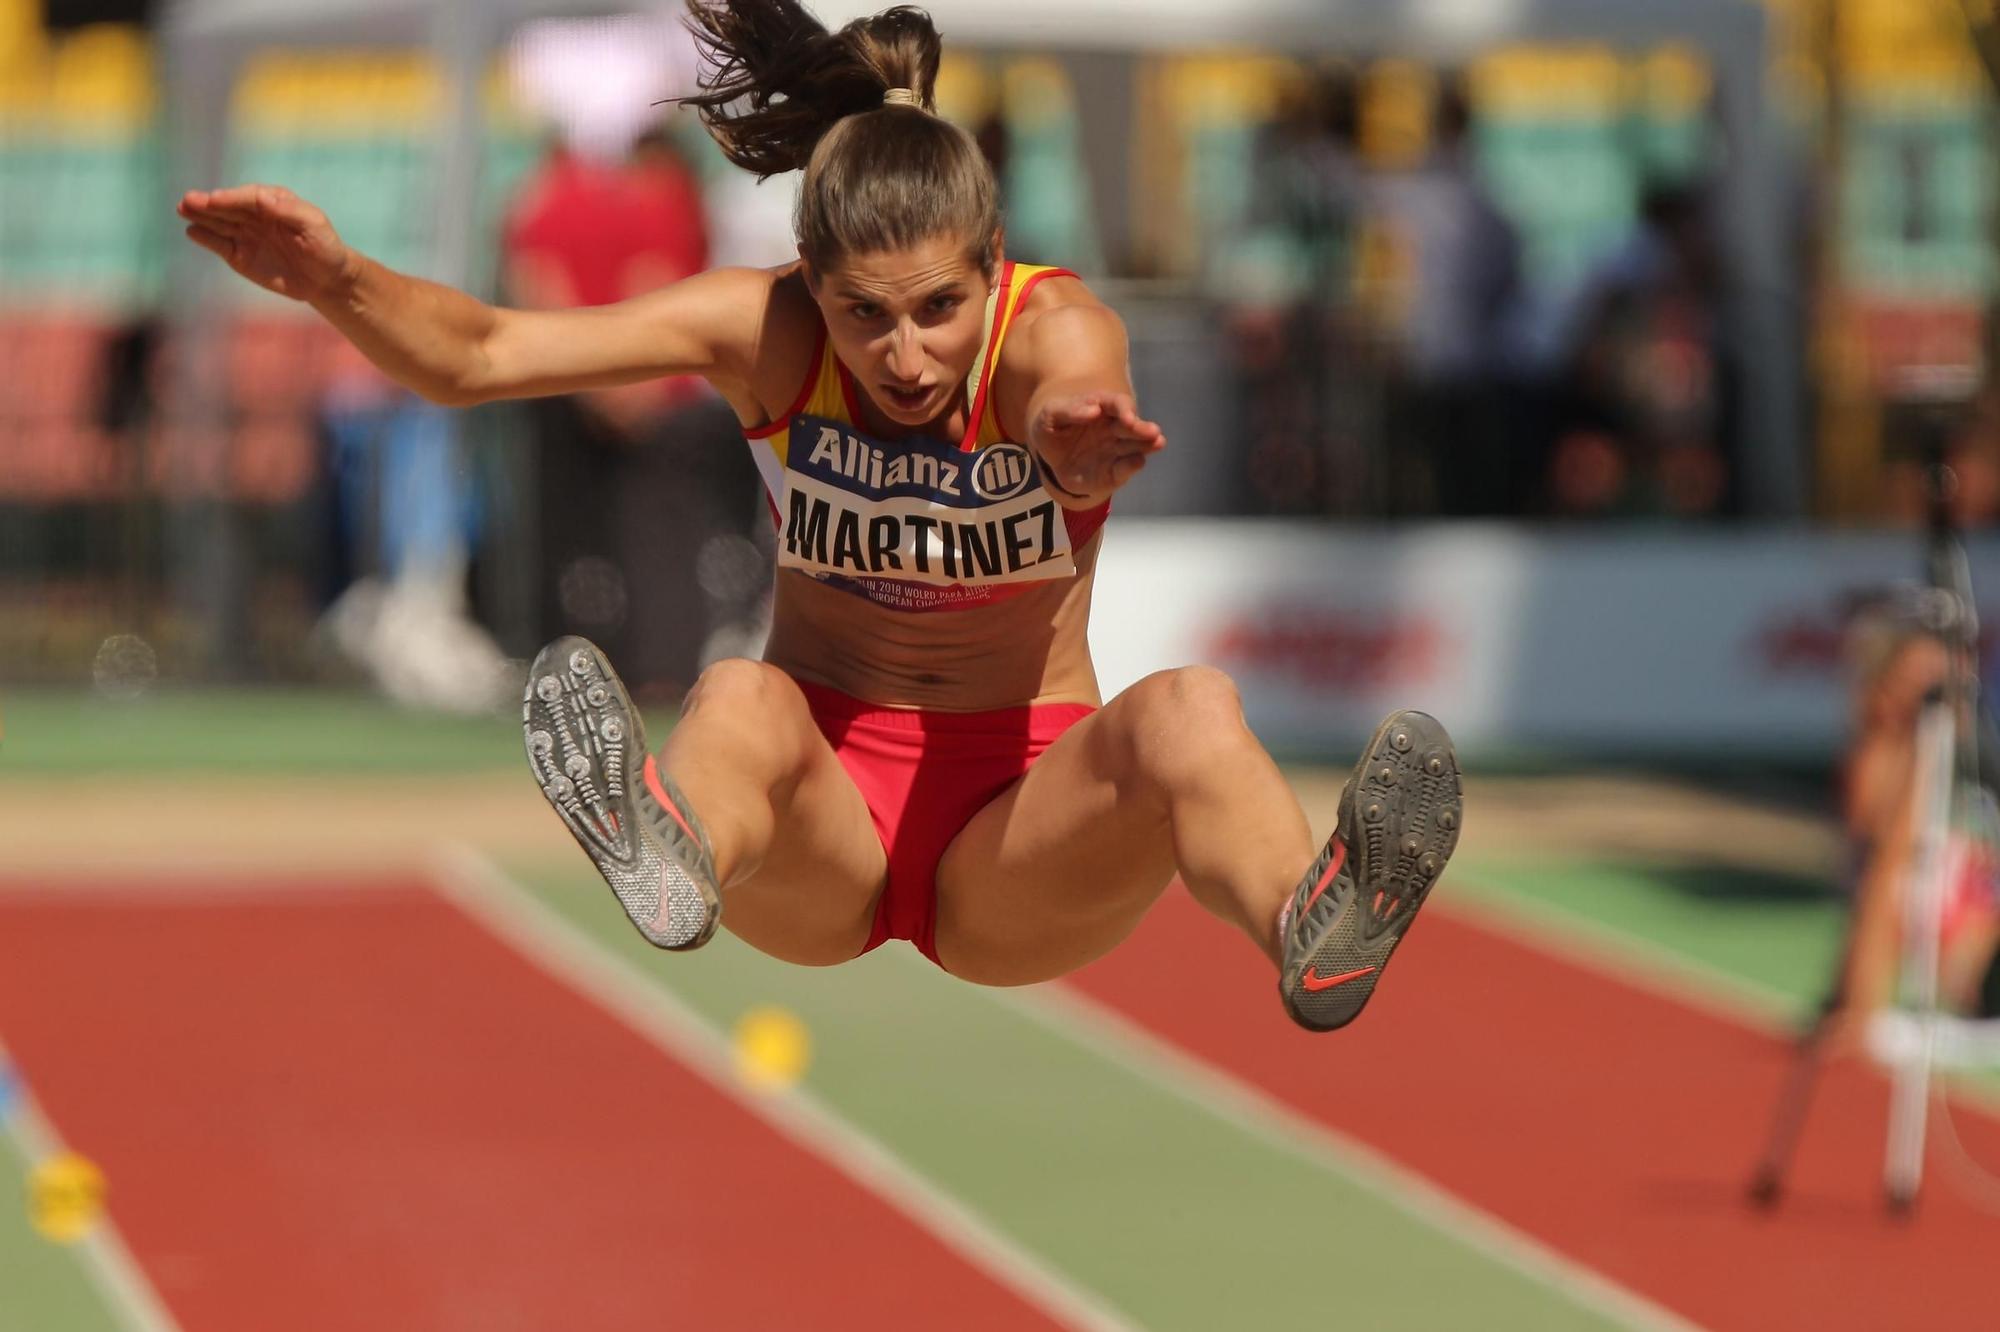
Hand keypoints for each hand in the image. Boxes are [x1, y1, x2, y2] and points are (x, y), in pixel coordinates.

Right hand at [177, 185, 358, 304]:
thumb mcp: (313, 225)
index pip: (249, 198)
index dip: (232, 198)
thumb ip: (288, 211)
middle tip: (188, 200)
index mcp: (273, 202)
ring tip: (183, 209)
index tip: (215, 200)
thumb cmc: (324, 246)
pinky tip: (192, 232)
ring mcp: (244, 235)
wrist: (326, 279)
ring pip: (219, 223)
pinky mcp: (239, 256)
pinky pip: (219, 245)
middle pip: (228, 207)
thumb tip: (262, 198)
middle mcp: (254, 215)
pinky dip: (206, 238)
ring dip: (200, 216)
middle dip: (208, 204)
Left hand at [1028, 391, 1165, 501]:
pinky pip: (1125, 469)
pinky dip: (1131, 466)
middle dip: (1142, 428)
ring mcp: (1116, 450)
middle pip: (1132, 426)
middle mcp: (1114, 429)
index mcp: (1101, 408)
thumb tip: (1094, 410)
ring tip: (1158, 443)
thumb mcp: (1050, 415)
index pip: (1117, 404)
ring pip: (1135, 446)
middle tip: (1153, 432)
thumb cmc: (1051, 428)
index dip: (1124, 410)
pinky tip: (1137, 461)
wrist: (1049, 457)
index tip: (1128, 418)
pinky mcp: (1114, 472)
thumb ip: (1069, 410)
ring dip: (1147, 445)